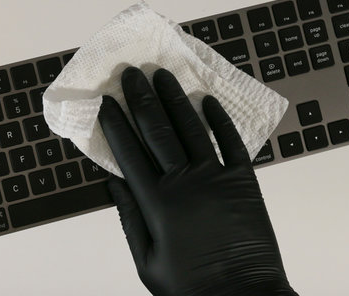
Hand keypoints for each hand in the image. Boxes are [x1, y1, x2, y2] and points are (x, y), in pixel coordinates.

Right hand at [99, 67, 296, 295]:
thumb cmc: (190, 287)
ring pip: (191, 128)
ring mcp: (217, 178)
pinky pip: (231, 142)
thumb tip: (113, 182)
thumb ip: (129, 217)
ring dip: (175, 99)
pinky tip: (208, 101)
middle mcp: (185, 182)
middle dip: (141, 99)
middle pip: (158, 131)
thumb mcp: (146, 260)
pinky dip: (219, 120)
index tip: (105, 102)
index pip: (129, 152)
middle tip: (131, 74)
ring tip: (162, 75)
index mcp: (156, 203)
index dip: (115, 124)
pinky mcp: (244, 181)